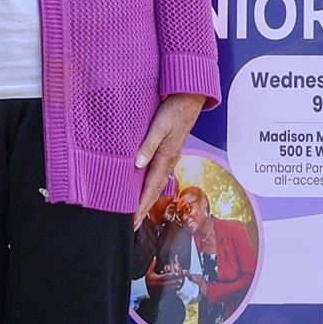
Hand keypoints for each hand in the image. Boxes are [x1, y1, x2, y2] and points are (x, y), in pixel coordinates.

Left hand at [132, 93, 203, 225]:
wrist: (190, 98)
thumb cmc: (174, 110)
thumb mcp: (160, 125)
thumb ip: (148, 144)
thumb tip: (138, 164)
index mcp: (166, 157)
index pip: (151, 187)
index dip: (141, 205)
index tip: (133, 219)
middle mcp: (169, 161)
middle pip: (155, 190)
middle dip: (144, 208)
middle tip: (133, 224)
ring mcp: (171, 157)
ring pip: (158, 183)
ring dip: (148, 199)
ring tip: (138, 212)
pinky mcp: (170, 151)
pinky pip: (160, 174)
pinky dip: (152, 186)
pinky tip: (147, 187)